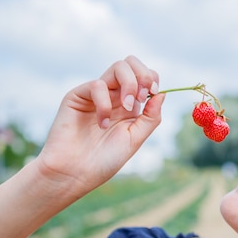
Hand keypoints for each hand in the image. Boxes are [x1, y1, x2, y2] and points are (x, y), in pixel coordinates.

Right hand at [36, 55, 164, 195]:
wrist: (74, 174)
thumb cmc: (103, 161)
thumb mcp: (134, 139)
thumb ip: (150, 117)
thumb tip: (163, 93)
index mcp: (129, 105)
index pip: (144, 76)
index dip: (152, 79)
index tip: (154, 92)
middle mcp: (113, 96)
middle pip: (131, 63)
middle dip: (143, 74)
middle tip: (142, 96)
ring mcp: (96, 94)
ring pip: (118, 67)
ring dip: (130, 84)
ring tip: (128, 107)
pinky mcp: (77, 96)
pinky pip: (97, 85)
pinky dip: (105, 103)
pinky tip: (102, 124)